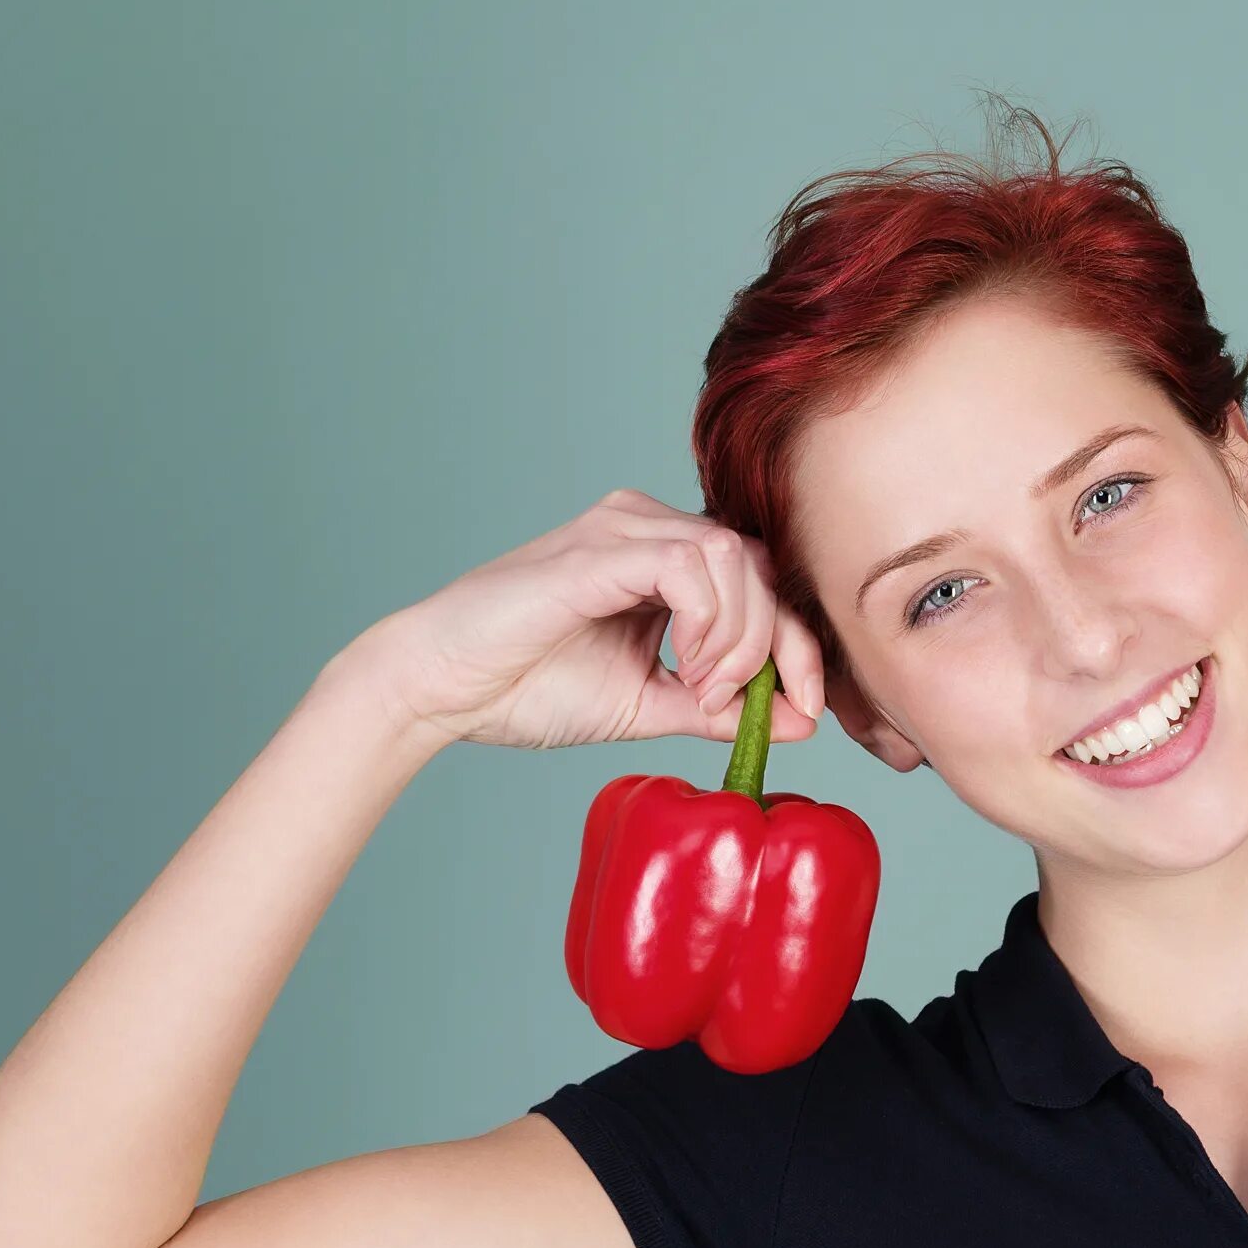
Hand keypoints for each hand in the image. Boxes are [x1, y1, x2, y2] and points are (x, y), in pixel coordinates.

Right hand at [347, 488, 828, 750]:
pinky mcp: (598, 550)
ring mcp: (620, 529)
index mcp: (662, 557)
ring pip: (734, 557)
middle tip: (734, 704)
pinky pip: (688, 563)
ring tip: (702, 688)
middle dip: (779, 643)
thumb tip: (802, 722)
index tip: (806, 710)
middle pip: (761, 563)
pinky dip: (708, 620)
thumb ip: (722, 708)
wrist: (441, 688)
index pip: (764, 580)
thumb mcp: (650, 705)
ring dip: (739, 635)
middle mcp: (646, 526)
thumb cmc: (526, 689)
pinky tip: (685, 665)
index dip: (799, 643)